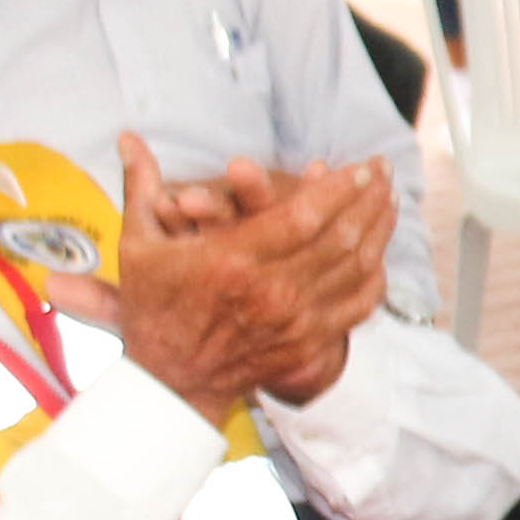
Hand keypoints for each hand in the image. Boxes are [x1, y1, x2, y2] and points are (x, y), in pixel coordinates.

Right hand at [72, 136, 393, 420]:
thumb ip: (140, 187)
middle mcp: (271, 291)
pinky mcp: (308, 343)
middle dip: (369, 199)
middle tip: (385, 171)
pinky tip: (380, 252)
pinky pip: (357, 306)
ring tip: (391, 200)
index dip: (340, 188)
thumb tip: (128, 138)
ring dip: (379, 230)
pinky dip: (375, 275)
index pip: (304, 216)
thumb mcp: (139, 247)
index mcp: (232, 261)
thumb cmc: (154, 309)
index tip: (361, 167)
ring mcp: (295, 320)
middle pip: (341, 238)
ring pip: (356, 268)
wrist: (171, 381)